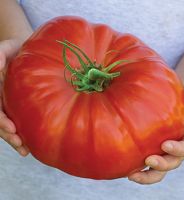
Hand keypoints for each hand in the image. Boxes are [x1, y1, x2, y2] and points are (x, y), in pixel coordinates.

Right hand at [0, 39, 28, 155]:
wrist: (28, 52)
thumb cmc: (17, 49)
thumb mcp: (6, 48)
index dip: (1, 119)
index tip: (12, 128)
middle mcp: (0, 98)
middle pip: (0, 120)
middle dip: (8, 135)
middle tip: (21, 145)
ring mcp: (9, 104)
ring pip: (9, 125)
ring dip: (15, 139)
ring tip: (25, 151)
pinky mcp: (21, 106)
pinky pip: (20, 121)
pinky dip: (23, 133)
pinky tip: (30, 145)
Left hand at [128, 88, 183, 183]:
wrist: (168, 101)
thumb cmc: (177, 96)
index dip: (179, 149)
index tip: (165, 145)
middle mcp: (177, 145)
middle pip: (173, 162)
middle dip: (162, 165)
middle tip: (149, 161)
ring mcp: (163, 150)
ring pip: (158, 167)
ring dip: (146, 174)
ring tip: (131, 175)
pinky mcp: (150, 149)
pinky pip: (144, 160)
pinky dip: (137, 167)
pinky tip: (125, 168)